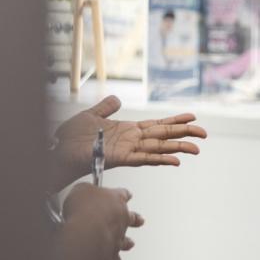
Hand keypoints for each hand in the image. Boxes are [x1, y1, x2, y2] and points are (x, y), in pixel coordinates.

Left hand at [51, 95, 206, 188]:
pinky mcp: (120, 158)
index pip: (158, 124)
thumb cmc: (70, 137)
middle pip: (164, 136)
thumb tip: (117, 99)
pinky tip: (175, 161)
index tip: (193, 117)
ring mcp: (128, 149)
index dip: (175, 121)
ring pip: (159, 148)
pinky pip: (144, 158)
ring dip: (178, 148)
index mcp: (128, 129)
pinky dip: (160, 160)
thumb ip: (106, 107)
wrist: (55, 150)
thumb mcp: (91, 115)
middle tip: (205, 134)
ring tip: (197, 149)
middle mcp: (132, 140)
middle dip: (184, 134)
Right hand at [61, 183, 143, 259]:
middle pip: (132, 217)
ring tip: (130, 244)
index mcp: (116, 199)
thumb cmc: (83, 210)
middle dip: (136, 219)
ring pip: (126, 240)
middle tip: (140, 221)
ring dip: (127, 242)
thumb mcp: (80, 190)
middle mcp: (121, 218)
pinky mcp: (111, 254)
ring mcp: (118, 237)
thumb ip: (85, 190)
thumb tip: (84, 192)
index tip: (127, 195)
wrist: (84, 233)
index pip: (123, 194)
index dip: (124, 194)